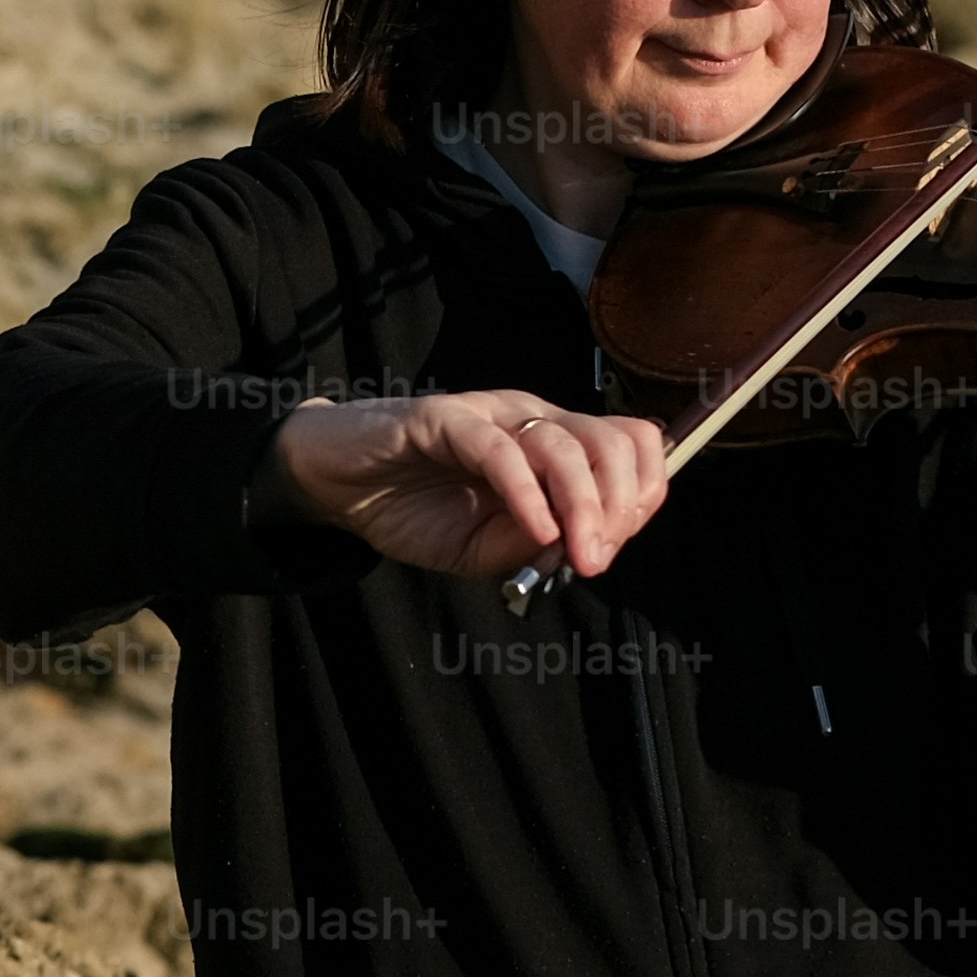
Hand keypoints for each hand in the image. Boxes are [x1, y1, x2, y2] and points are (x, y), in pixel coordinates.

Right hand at [259, 389, 671, 583]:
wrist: (335, 486)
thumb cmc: (411, 509)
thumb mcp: (481, 549)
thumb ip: (530, 547)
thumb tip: (580, 546)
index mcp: (550, 444)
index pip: (629, 448)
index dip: (640, 497)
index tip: (613, 550)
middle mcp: (531, 420)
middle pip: (612, 442)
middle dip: (621, 506)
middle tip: (596, 560)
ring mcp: (490, 416)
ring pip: (565, 444)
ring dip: (584, 507)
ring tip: (576, 556)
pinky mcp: (443, 419)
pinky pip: (499, 451)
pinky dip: (527, 494)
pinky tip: (537, 530)